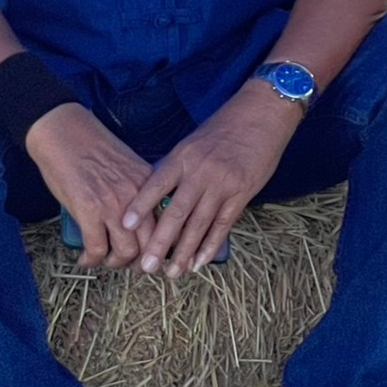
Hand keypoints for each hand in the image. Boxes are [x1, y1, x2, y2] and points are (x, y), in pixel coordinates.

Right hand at [27, 105, 152, 269]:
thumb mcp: (128, 166)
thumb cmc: (91, 147)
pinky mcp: (89, 211)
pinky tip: (84, 259)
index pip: (166, 224)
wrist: (64, 132)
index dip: (161, 247)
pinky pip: (95, 248)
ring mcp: (113, 204)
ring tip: (106, 260)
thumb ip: (137, 190)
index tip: (153, 256)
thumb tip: (138, 220)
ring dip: (115, 263)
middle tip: (131, 266)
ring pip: (125, 252)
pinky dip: (90, 260)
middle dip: (142, 263)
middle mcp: (136, 196)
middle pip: (150, 244)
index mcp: (148, 183)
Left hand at [123, 84, 298, 276]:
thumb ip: (176, 167)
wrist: (262, 114)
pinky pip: (223, 224)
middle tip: (146, 266)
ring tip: (173, 272)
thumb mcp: (193, 142)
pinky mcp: (242, 193)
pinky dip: (210, 245)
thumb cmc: (224, 127)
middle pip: (177, 212)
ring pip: (199, 224)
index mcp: (184, 156)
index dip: (141, 205)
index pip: (157, 183)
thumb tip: (156, 196)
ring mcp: (222, 184)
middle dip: (160, 242)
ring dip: (184, 252)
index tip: (125, 225)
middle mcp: (201, 171)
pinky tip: (199, 262)